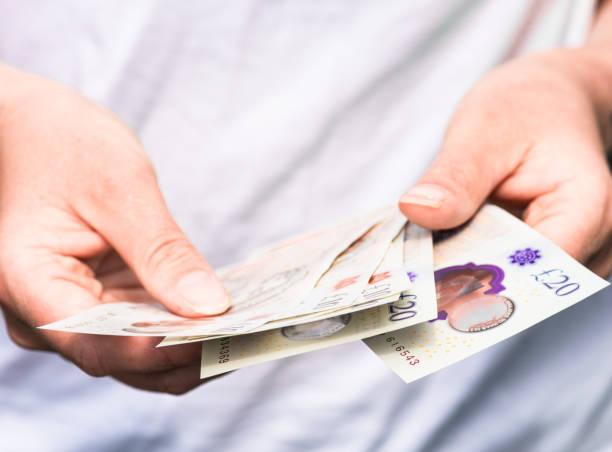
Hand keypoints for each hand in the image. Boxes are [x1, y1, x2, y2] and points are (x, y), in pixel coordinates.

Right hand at [0, 65, 229, 393]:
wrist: (33, 130)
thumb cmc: (62, 143)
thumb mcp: (119, 188)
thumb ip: (161, 252)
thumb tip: (210, 307)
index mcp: (30, 283)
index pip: (102, 345)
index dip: (167, 350)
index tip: (226, 335)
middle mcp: (45, 314)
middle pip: (125, 359)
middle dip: (189, 352)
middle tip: (253, 334)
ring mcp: (72, 311)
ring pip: (138, 353)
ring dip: (191, 342)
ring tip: (247, 325)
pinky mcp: (99, 301)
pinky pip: (143, 328)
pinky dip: (182, 324)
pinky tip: (222, 310)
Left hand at [399, 49, 611, 276]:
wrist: (550, 99)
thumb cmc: (526, 108)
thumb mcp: (483, 132)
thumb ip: (454, 177)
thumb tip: (417, 210)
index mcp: (587, 208)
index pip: (534, 269)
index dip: (477, 280)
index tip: (424, 284)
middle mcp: (595, 240)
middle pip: (525, 284)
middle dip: (467, 283)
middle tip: (411, 278)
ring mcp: (576, 251)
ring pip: (516, 284)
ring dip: (469, 276)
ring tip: (424, 264)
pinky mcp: (551, 254)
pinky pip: (511, 272)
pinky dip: (476, 264)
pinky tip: (446, 252)